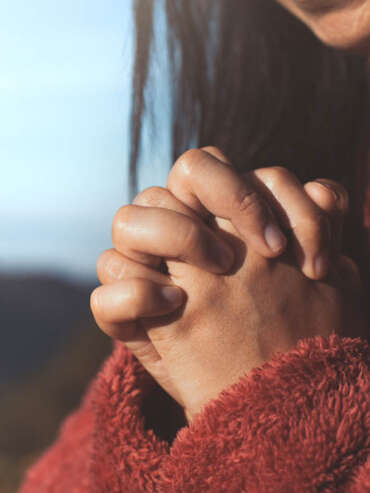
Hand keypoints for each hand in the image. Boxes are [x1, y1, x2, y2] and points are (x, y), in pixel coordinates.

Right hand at [91, 154, 363, 421]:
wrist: (262, 394)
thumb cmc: (285, 330)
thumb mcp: (310, 277)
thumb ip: (313, 226)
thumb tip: (326, 192)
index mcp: (208, 221)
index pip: (206, 167)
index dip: (243, 193)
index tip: (283, 245)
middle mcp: (175, 240)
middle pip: (167, 184)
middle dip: (218, 203)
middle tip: (255, 253)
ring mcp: (147, 276)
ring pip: (127, 223)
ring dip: (175, 237)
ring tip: (219, 272)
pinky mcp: (129, 320)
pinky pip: (106, 297)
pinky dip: (135, 295)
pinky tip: (174, 305)